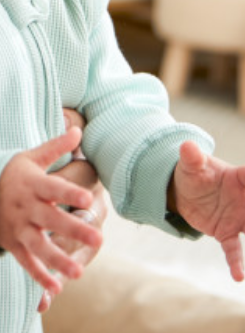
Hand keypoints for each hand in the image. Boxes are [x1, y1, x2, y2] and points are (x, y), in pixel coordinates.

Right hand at [0, 127, 102, 297]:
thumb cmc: (9, 172)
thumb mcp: (29, 157)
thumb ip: (56, 147)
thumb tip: (79, 130)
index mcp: (32, 183)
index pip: (53, 187)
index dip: (69, 193)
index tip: (87, 198)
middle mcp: (26, 206)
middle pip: (51, 219)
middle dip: (74, 229)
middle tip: (98, 239)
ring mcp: (18, 226)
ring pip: (39, 245)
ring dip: (57, 259)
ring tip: (79, 273)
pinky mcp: (13, 243)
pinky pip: (25, 261)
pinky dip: (38, 275)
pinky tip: (55, 288)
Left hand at [171, 140, 244, 280]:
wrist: (183, 191)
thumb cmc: (193, 172)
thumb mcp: (190, 164)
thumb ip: (192, 157)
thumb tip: (187, 145)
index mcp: (240, 178)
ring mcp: (239, 219)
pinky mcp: (227, 233)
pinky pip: (235, 249)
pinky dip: (237, 262)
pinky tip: (239, 276)